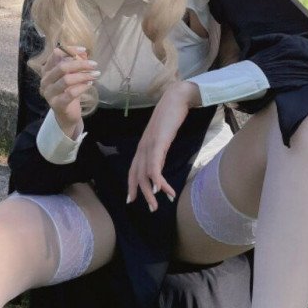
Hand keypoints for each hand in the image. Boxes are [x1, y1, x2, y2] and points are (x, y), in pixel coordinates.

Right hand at [39, 46, 100, 137]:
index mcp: (46, 70)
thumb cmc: (69, 91)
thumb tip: (83, 53)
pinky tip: (90, 84)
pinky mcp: (57, 104)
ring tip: (95, 75)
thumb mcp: (72, 75)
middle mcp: (45, 80)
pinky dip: (82, 87)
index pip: (55, 54)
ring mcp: (49, 93)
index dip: (69, 50)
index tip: (84, 50)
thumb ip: (75, 63)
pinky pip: (71, 93)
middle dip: (80, 64)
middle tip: (94, 64)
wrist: (66, 114)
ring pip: (67, 80)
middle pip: (62, 67)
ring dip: (83, 76)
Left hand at [127, 80, 199, 209]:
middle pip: (136, 175)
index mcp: (143, 146)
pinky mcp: (158, 142)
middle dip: (141, 194)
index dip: (131, 186)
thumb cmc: (172, 115)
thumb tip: (161, 159)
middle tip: (151, 209)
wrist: (177, 97)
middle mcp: (142, 147)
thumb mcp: (164, 136)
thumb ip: (160, 148)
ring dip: (151, 192)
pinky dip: (156, 179)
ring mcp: (149, 144)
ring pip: (145, 174)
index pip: (132, 170)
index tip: (132, 200)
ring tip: (157, 205)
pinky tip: (161, 189)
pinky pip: (154, 164)